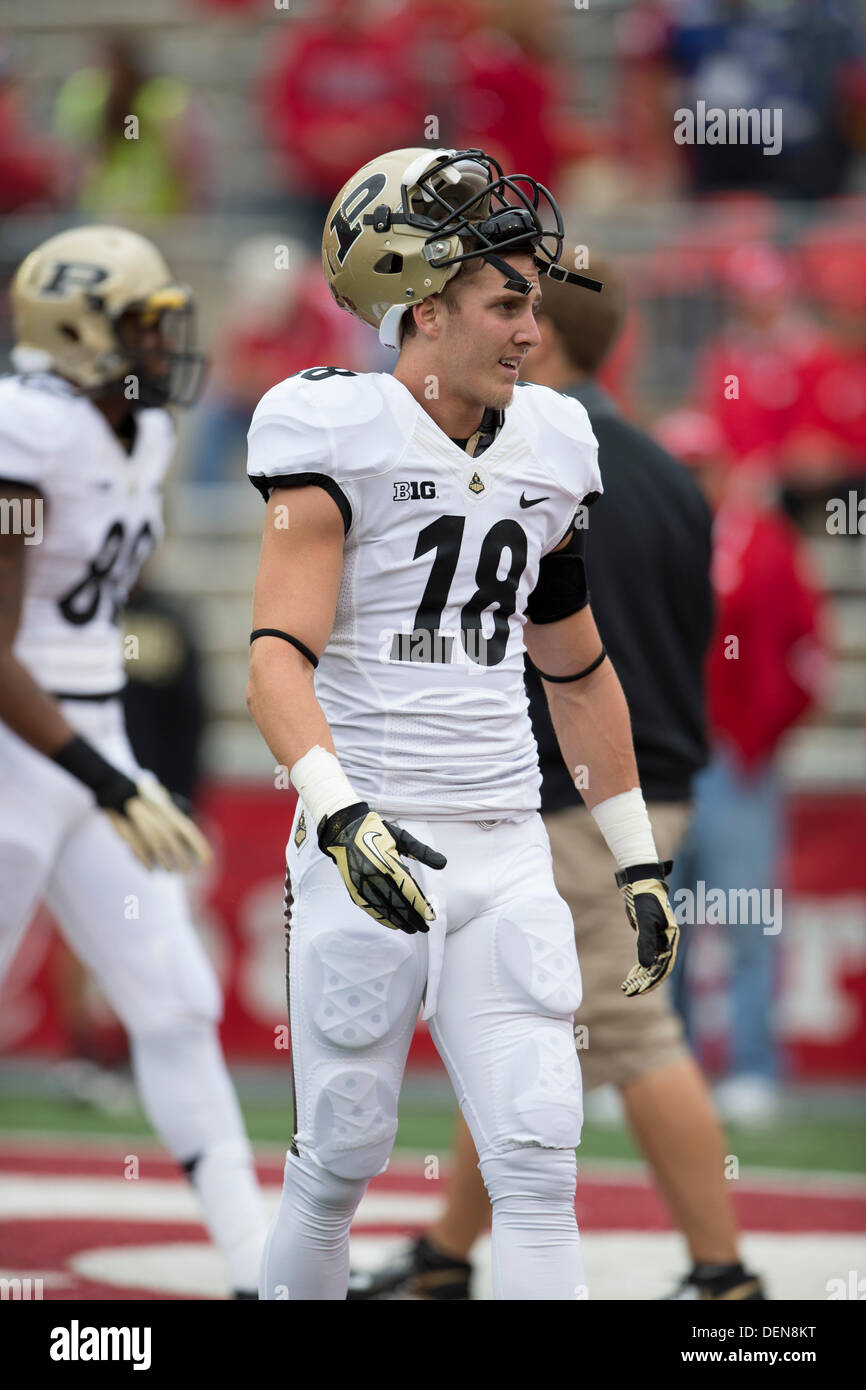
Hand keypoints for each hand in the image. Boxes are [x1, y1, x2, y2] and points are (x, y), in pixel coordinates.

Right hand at [105, 775, 212, 872]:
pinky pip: (139, 848)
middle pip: (174, 842)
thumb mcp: (162, 802)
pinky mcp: (129, 830)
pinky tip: (150, 870)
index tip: (208, 859)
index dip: (200, 846)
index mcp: (169, 812)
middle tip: (189, 870)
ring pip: (157, 846)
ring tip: (171, 871)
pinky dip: (144, 860)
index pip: (189, 831)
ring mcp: (143, 824)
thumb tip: (187, 829)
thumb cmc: (144, 798)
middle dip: (183, 857)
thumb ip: (173, 815)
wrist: (120, 791)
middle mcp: (158, 819)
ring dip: (165, 861)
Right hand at [317, 801, 445, 933]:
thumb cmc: (375, 830)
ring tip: (411, 929)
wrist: (343, 829)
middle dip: (412, 918)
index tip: (431, 916)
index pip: (408, 891)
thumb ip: (422, 851)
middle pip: (397, 903)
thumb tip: (443, 863)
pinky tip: (392, 924)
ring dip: (398, 921)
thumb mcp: (401, 837)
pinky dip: (382, 918)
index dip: (420, 906)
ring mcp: (361, 884)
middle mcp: (373, 876)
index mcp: (387, 862)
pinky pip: (369, 907)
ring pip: (383, 908)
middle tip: (424, 927)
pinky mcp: (353, 888)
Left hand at [616, 860, 678, 996]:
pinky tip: (630, 976)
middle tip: (630, 992)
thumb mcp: (645, 921)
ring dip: (640, 976)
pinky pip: (644, 956)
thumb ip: (646, 943)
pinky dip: (638, 967)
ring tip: (627, 988)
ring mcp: (657, 939)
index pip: (663, 965)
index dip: (653, 979)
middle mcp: (666, 940)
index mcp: (670, 937)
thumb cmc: (645, 898)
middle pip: (657, 967)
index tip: (641, 990)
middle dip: (644, 981)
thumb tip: (645, 966)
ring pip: (650, 963)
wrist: (640, 882)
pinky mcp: (647, 936)